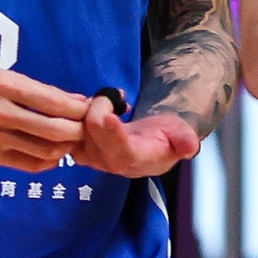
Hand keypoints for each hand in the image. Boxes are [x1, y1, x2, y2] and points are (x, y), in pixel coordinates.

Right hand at [0, 67, 89, 172]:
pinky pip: (29, 164)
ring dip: (66, 147)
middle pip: (55, 130)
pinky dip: (49, 161)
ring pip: (46, 150)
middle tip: (84, 128)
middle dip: (78, 131)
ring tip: (70, 140)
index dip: (79, 109)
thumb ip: (38, 90)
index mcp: (4, 85)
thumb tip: (77, 100)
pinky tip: (52, 153)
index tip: (88, 109)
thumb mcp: (2, 75)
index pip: (55, 103)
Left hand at [70, 101, 199, 177]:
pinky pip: (66, 126)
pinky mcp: (77, 148)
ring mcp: (89, 156)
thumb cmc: (167, 137)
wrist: (149, 144)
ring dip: (88, 107)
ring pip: (76, 124)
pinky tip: (91, 105)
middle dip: (102, 104)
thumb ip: (185, 140)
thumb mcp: (182, 135)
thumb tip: (190, 147)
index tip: (111, 118)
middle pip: (93, 127)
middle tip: (116, 95)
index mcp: (135, 159)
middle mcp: (109, 161)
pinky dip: (75, 112)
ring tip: (108, 101)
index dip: (114, 133)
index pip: (120, 148)